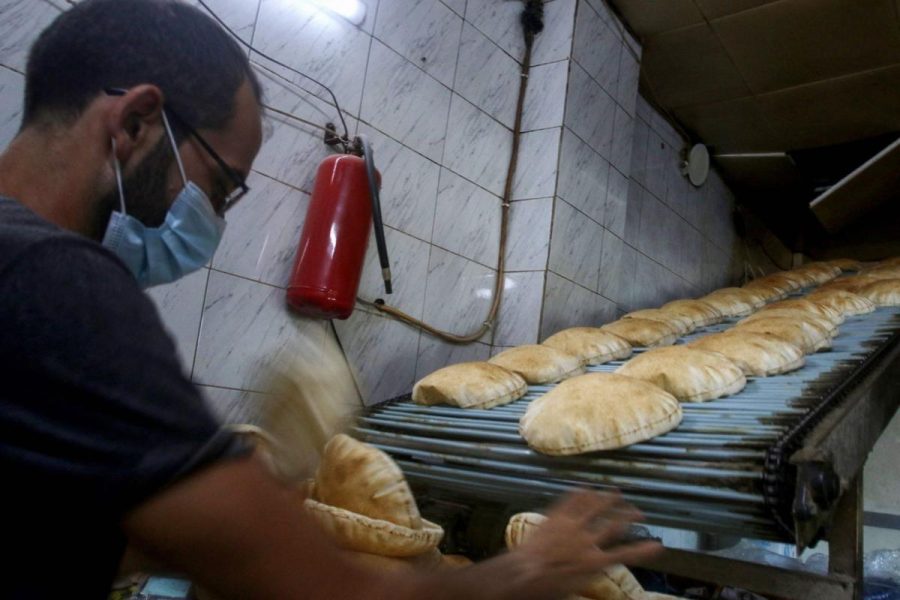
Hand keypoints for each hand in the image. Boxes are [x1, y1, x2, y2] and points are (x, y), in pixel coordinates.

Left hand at [507, 490, 662, 598]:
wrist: (523, 571)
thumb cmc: (547, 587)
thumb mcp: (574, 588)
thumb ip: (588, 574)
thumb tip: (595, 568)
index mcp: (595, 561)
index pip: (626, 554)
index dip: (644, 550)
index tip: (657, 545)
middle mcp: (588, 541)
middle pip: (614, 524)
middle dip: (629, 516)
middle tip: (639, 511)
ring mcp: (571, 526)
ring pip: (594, 507)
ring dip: (607, 498)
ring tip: (616, 492)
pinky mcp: (555, 517)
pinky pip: (571, 501)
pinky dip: (580, 493)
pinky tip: (585, 487)